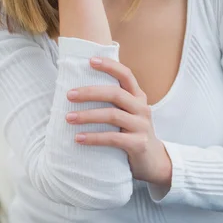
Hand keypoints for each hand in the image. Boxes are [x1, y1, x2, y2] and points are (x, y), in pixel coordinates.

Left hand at [66, 57, 172, 187]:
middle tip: (69, 95)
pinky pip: (113, 138)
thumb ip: (114, 101)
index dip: (110, 66)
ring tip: (68, 118)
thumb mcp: (128, 113)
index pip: (126, 75)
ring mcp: (142, 126)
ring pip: (112, 115)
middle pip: (115, 94)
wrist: (153, 161)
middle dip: (90, 92)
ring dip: (87, 116)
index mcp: (138, 97)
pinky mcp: (139, 144)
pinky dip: (94, 137)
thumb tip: (80, 89)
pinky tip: (78, 138)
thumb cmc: (132, 133)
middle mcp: (142, 108)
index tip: (90, 61)